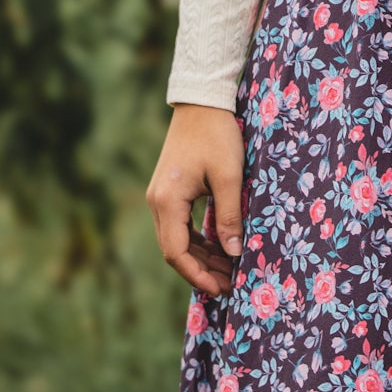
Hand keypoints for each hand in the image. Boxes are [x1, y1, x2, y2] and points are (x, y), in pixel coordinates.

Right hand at [146, 104, 245, 295]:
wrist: (201, 102)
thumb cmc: (217, 135)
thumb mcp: (228, 176)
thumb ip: (229, 216)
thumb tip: (234, 253)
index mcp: (167, 200)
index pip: (176, 252)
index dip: (197, 274)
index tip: (220, 288)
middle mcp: (157, 202)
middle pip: (175, 249)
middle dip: (201, 270)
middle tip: (230, 285)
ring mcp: (161, 196)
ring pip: (177, 239)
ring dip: (201, 256)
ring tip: (228, 272)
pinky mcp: (169, 191)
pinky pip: (180, 225)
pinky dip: (198, 240)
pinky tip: (218, 248)